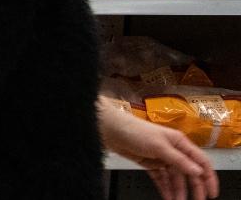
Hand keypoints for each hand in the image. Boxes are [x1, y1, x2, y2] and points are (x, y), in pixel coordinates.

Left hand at [98, 98, 219, 199]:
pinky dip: (164, 188)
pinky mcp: (150, 163)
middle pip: (188, 172)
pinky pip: (160, 178)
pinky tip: (167, 197)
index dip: (208, 177)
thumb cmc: (135, 131)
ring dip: (177, 190)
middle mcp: (173, 150)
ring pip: (174, 178)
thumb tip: (197, 171)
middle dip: (194, 188)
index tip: (211, 193)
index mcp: (180, 143)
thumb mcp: (160, 146)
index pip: (200, 161)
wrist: (111, 130)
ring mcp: (161, 158)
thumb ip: (179, 160)